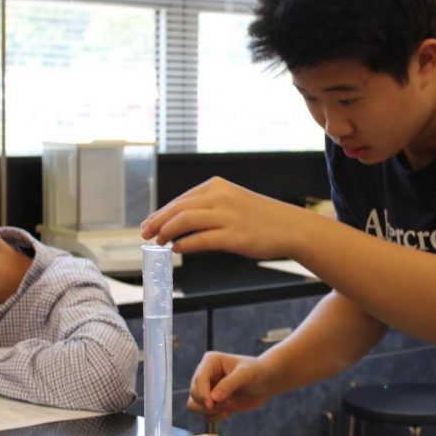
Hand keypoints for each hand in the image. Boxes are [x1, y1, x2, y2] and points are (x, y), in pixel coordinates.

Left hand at [140, 177, 310, 259]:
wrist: (291, 227)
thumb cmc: (260, 218)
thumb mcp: (232, 202)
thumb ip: (207, 208)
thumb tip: (178, 225)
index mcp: (217, 186)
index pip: (180, 199)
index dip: (161, 213)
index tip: (149, 224)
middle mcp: (220, 197)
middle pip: (178, 208)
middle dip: (157, 222)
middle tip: (144, 234)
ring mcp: (227, 216)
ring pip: (185, 221)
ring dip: (167, 232)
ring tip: (158, 242)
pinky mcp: (234, 236)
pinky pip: (201, 239)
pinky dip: (185, 244)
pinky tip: (176, 249)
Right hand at [187, 351, 275, 420]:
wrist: (266, 382)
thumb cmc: (257, 371)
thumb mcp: (246, 374)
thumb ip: (229, 384)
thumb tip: (213, 398)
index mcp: (210, 362)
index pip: (199, 378)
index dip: (202, 392)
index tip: (211, 403)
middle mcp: (206, 375)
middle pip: (194, 393)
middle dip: (208, 403)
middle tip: (227, 403)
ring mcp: (208, 390)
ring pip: (194, 405)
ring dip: (210, 411)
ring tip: (228, 407)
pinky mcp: (213, 403)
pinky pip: (205, 415)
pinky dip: (215, 417)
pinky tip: (228, 412)